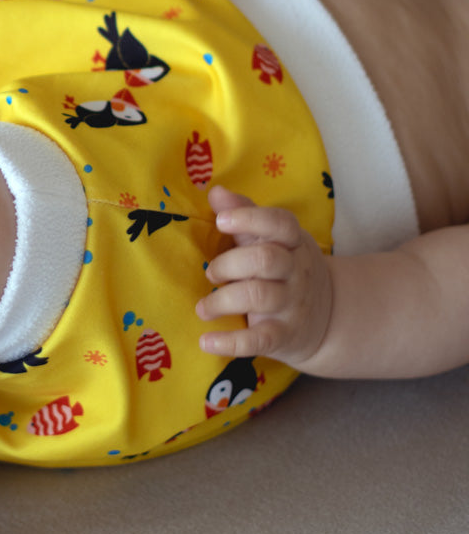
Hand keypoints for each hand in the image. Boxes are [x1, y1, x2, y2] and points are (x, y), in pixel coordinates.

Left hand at [196, 186, 330, 368]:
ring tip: (203, 308)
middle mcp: (295, 271)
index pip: (280, 223)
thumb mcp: (272, 238)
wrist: (329, 317)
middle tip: (211, 274)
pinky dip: (230, 343)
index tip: (221, 221)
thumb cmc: (284, 268)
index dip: (250, 218)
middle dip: (229, 264)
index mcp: (292, 242)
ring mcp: (292, 304)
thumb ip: (245, 214)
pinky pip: (259, 340)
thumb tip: (215, 191)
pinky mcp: (284, 336)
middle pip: (265, 259)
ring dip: (222, 301)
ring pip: (259, 296)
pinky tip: (206, 342)